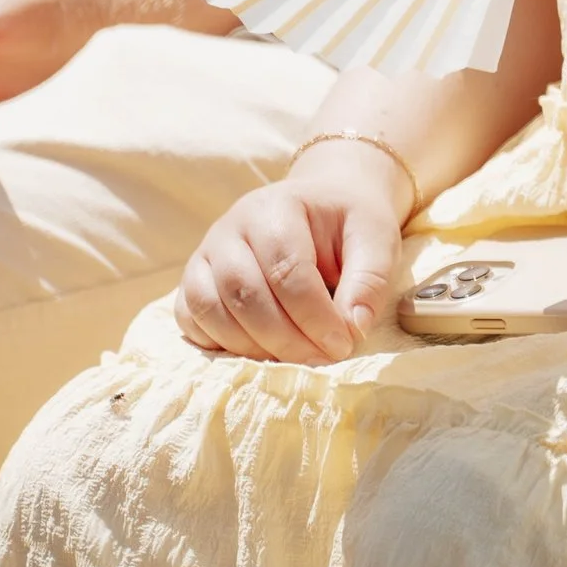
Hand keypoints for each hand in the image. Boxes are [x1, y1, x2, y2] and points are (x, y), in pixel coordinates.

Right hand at [177, 142, 402, 363]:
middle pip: (244, 293)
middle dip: (285, 338)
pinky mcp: (195, 280)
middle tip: (321, 359)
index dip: (315, 317)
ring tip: (295, 358)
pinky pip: (190, 318)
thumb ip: (370, 281)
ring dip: (252, 347)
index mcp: (276, 207)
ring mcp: (206, 253)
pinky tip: (260, 351)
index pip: (286, 270)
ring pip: (210, 309)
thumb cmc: (347, 225)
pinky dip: (219, 344)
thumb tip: (352, 328)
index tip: (343, 344)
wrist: (320, 206)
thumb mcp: (377, 240)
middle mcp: (230, 226)